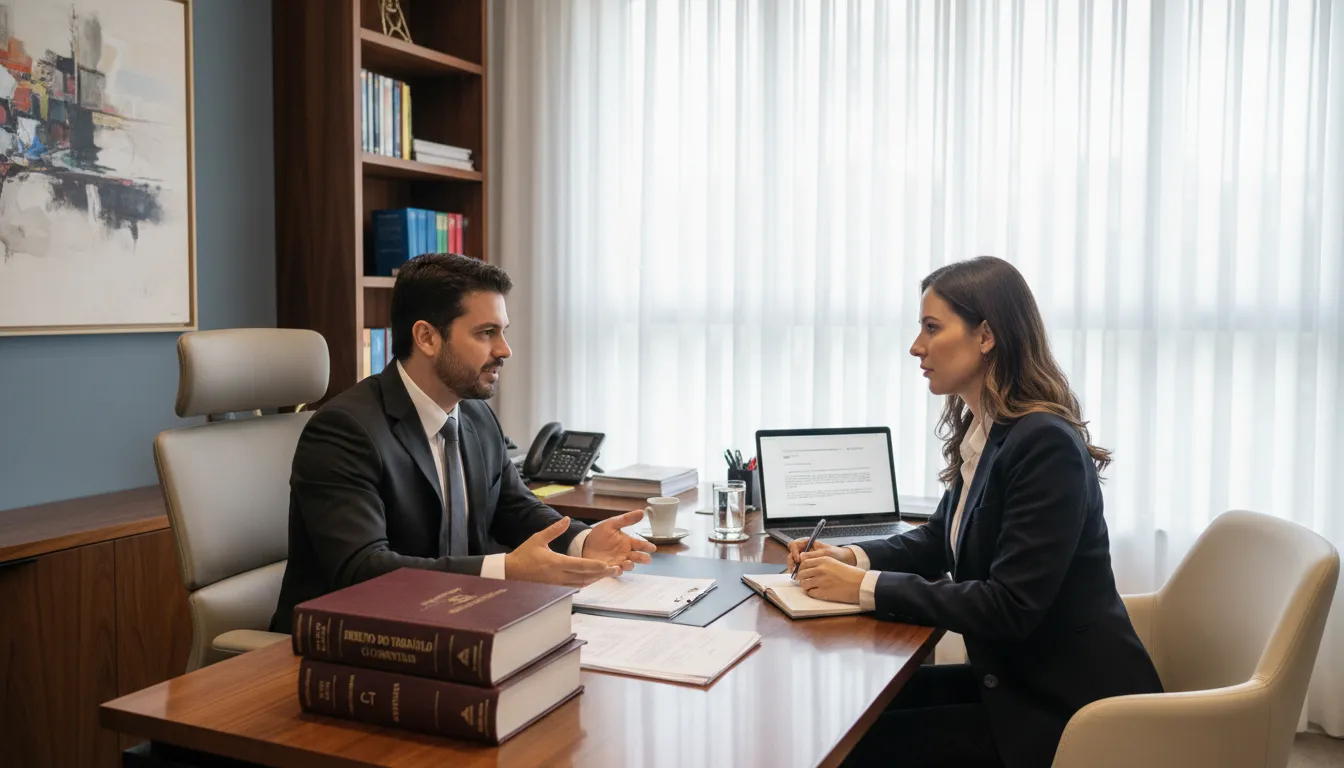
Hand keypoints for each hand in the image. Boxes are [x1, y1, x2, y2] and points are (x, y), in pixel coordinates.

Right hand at [505, 517, 620, 586]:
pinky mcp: (556, 587)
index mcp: (556, 562)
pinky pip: (575, 585)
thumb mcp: (538, 538)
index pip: (580, 565)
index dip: (595, 566)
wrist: (511, 571)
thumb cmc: (524, 554)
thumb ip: (554, 530)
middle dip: (601, 574)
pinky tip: (593, 578)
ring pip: (581, 583)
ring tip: (608, 574)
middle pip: (585, 576)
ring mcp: (558, 583)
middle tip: (615, 570)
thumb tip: (567, 519)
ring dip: (595, 579)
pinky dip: (586, 582)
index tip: (607, 564)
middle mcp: (559, 575)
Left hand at [582, 509, 657, 571]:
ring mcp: (617, 562)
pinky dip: (615, 571)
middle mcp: (625, 554)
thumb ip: (627, 519)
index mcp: (628, 543)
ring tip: (629, 563)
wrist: (585, 543)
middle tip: (647, 559)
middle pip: (637, 557)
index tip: (652, 548)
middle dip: (642, 558)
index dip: (647, 546)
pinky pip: (613, 571)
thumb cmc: (601, 534)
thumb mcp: (613, 524)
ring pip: (626, 566)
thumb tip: (642, 512)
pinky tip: (616, 569)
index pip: (640, 545)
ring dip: (629, 565)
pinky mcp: (607, 569)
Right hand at [785, 537, 856, 570]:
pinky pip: (799, 568)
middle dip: (791, 562)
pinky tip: (801, 578)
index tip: (798, 559)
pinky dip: (798, 573)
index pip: (794, 544)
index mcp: (807, 542)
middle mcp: (804, 550)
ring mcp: (805, 558)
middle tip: (794, 570)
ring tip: (797, 576)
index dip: (794, 551)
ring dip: (793, 568)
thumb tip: (800, 557)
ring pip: (793, 562)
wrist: (844, 561)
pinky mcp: (807, 566)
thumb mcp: (825, 553)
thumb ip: (813, 555)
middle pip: (791, 554)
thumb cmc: (836, 554)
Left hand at [795, 551, 865, 603]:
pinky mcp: (823, 592)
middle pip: (801, 573)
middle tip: (807, 580)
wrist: (860, 584)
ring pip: (804, 584)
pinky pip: (810, 593)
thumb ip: (819, 561)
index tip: (804, 572)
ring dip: (806, 586)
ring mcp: (821, 581)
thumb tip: (804, 561)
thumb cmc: (849, 573)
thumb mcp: (834, 562)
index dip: (802, 568)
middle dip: (802, 578)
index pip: (804, 562)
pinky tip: (818, 592)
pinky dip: (812, 593)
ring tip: (812, 587)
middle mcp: (821, 569)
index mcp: (824, 560)